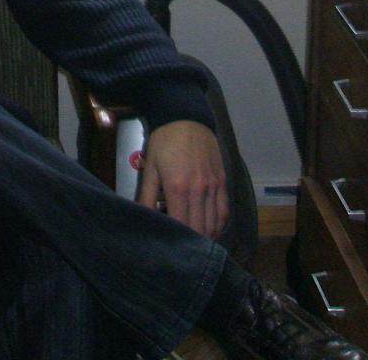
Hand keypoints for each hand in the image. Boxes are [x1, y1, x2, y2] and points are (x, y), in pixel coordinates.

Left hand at [138, 119, 228, 239]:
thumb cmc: (164, 141)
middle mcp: (199, 190)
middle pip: (199, 228)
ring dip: (207, 236)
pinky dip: (219, 224)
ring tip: (197, 243)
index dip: (177, 238)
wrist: (186, 118)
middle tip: (183, 248)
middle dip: (192, 242)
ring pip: (214, 222)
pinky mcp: (223, 181)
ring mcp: (214, 186)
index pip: (181, 224)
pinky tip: (211, 229)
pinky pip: (224, 210)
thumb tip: (143, 216)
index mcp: (178, 188)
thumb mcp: (150, 167)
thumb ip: (147, 195)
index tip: (170, 244)